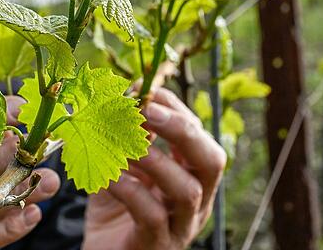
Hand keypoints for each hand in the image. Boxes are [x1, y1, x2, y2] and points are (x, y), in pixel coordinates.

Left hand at [83, 88, 226, 249]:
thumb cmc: (114, 208)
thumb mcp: (122, 165)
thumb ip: (128, 137)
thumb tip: (130, 98)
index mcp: (191, 176)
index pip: (199, 135)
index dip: (176, 109)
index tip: (144, 89)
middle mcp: (196, 201)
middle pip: (212, 160)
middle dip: (182, 129)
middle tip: (149, 109)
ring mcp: (180, 226)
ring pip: (187, 190)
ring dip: (155, 160)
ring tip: (124, 144)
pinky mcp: (156, 245)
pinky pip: (151, 215)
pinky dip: (130, 190)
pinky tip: (110, 176)